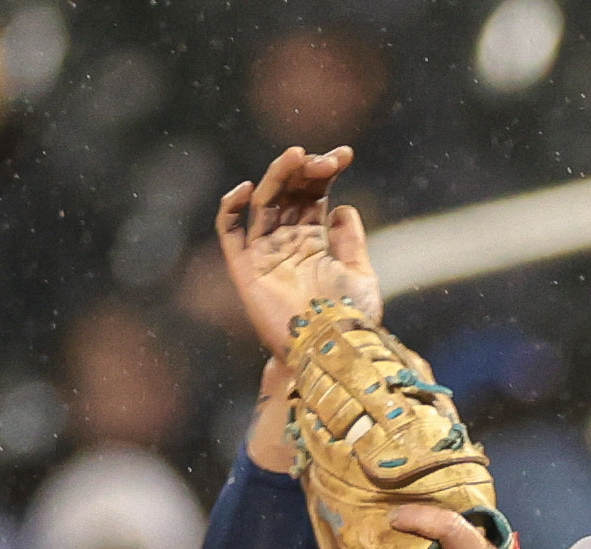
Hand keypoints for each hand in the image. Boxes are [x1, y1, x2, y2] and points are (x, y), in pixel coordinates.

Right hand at [215, 145, 379, 355]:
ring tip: (296, 156)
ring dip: (277, 176)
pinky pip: (230, 233)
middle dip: (304, 170)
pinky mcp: (246, 270)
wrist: (335, 352)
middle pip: (289, 193)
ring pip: (264, 204)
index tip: (344, 154)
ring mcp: (265, 254)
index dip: (325, 171)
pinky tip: (247, 188)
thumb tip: (344, 208)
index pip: (314, 195)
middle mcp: (287, 244)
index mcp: (315, 242)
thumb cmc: (351, 322)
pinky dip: (231, 209)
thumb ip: (351, 241)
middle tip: (323, 158)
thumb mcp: (360, 275)